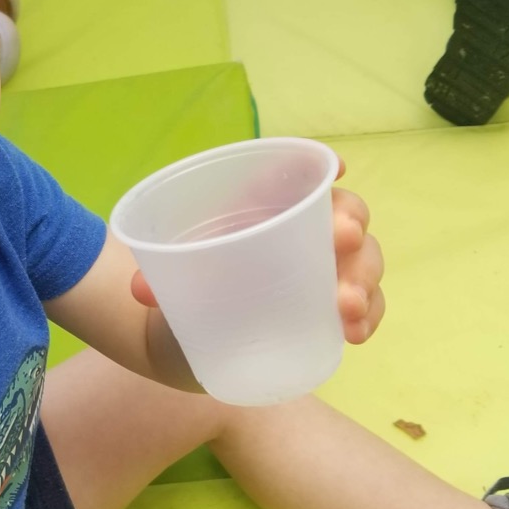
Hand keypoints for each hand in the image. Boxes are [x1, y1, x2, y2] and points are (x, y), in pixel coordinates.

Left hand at [128, 154, 385, 345]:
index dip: (321, 168)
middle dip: (350, 223)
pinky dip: (367, 317)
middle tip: (343, 241)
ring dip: (362, 279)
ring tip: (346, 306)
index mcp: (263, 207)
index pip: (298, 176)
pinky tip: (356, 333)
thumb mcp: (169, 278)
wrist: (184, 340)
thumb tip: (142, 288)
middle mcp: (303, 232)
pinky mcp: (332, 310)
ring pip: (362, 262)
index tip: (337, 170)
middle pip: (345, 215)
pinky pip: (365, 306)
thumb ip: (157, 278)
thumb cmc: (186, 286)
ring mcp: (325, 271)